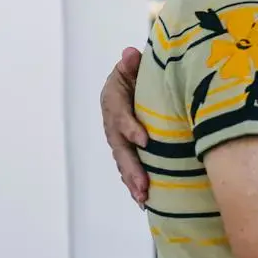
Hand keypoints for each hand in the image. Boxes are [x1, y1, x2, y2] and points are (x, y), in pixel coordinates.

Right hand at [102, 48, 148, 205]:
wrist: (133, 81)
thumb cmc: (135, 73)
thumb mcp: (132, 65)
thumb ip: (131, 63)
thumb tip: (130, 55)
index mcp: (113, 100)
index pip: (120, 115)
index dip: (130, 128)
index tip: (145, 140)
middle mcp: (112, 123)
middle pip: (120, 148)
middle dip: (131, 167)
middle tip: (143, 184)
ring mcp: (118, 139)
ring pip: (123, 162)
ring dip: (132, 181)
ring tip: (143, 198)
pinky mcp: (127, 150)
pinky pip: (128, 168)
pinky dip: (134, 184)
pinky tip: (144, 201)